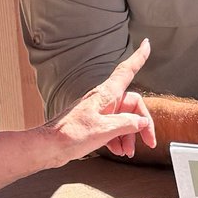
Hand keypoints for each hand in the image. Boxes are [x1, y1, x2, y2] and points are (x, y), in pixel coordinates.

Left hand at [47, 43, 155, 160]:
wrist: (48, 146)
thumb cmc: (69, 134)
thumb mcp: (104, 129)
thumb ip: (126, 123)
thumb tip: (141, 122)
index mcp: (106, 94)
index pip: (126, 71)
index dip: (138, 57)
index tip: (147, 45)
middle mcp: (104, 100)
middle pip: (132, 106)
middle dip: (141, 125)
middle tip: (149, 141)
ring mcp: (99, 112)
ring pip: (124, 120)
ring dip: (129, 136)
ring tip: (128, 152)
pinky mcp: (94, 124)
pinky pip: (113, 128)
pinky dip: (118, 139)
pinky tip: (118, 150)